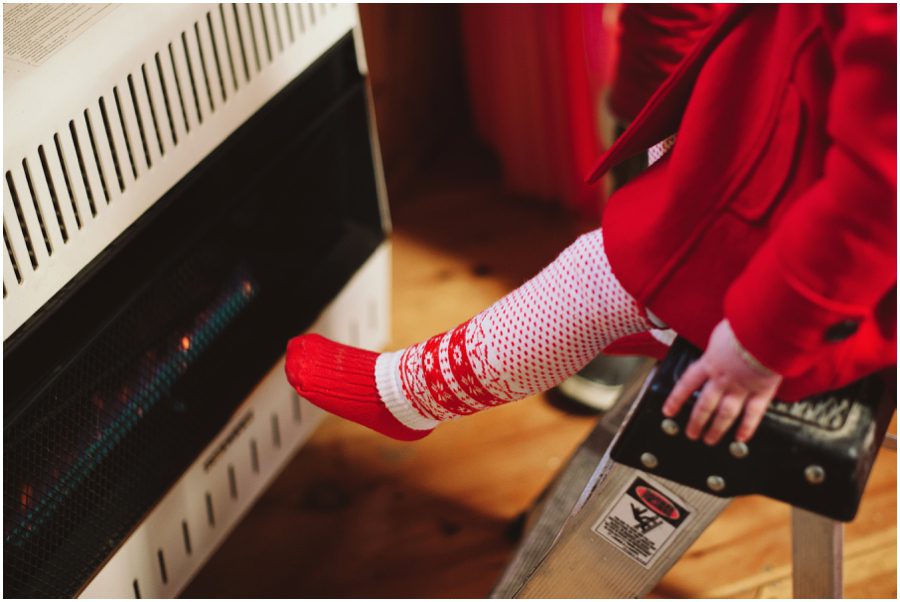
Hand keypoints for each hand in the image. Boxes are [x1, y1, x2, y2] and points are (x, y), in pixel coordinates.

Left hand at [662, 319, 781, 444]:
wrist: (767, 329)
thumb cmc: (744, 324)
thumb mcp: (722, 331)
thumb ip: (718, 343)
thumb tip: (717, 342)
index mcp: (710, 362)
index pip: (687, 383)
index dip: (676, 398)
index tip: (668, 411)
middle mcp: (722, 378)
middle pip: (705, 405)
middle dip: (696, 421)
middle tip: (691, 434)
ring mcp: (742, 387)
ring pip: (725, 413)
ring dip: (716, 429)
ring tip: (709, 440)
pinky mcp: (762, 391)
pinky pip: (753, 414)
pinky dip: (747, 428)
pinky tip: (741, 439)